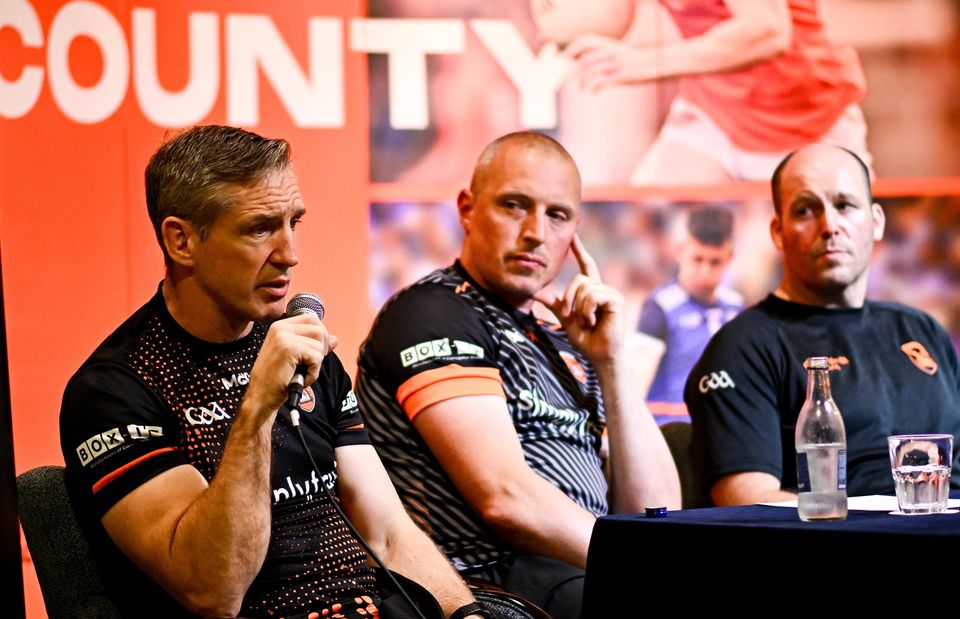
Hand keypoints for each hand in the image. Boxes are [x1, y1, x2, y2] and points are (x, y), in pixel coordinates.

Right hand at [244, 313, 337, 416]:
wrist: (261, 396)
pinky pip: (316, 357)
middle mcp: (281, 327)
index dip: (320, 336)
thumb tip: (334, 340)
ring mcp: (284, 337)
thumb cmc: (277, 379)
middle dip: (321, 349)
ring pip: (320, 345)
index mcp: (281, 326)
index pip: (312, 319)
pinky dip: (313, 372)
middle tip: (310, 365)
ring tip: (302, 373)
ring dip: (316, 364)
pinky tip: (301, 378)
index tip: (313, 353)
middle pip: (319, 329)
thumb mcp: (297, 358)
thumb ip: (314, 345)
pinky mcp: (289, 349)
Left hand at [535, 235, 625, 362]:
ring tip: (586, 322)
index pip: (586, 266)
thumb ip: (553, 304)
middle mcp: (603, 289)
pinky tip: (593, 321)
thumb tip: (534, 293)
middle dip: (568, 298)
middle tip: (570, 316)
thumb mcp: (565, 318)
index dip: (580, 250)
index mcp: (592, 291)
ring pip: (584, 287)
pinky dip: (587, 310)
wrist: (600, 355)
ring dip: (578, 308)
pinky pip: (592, 295)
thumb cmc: (586, 339)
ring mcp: (611, 293)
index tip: (573, 236)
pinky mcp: (615, 300)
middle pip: (578, 279)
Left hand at [565, 34, 648, 90]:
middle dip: (575, 71)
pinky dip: (593, 90)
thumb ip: (595, 52)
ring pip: (590, 73)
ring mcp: (614, 64)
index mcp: (606, 42)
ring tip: (582, 87)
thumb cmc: (625, 59)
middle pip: (584, 60)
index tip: (563, 60)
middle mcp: (609, 51)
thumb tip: (574, 62)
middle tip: (575, 78)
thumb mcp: (611, 49)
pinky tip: (593, 93)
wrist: (648, 63)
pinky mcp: (619, 76)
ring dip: (582, 83)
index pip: (583, 42)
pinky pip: (600, 83)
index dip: (571, 50)